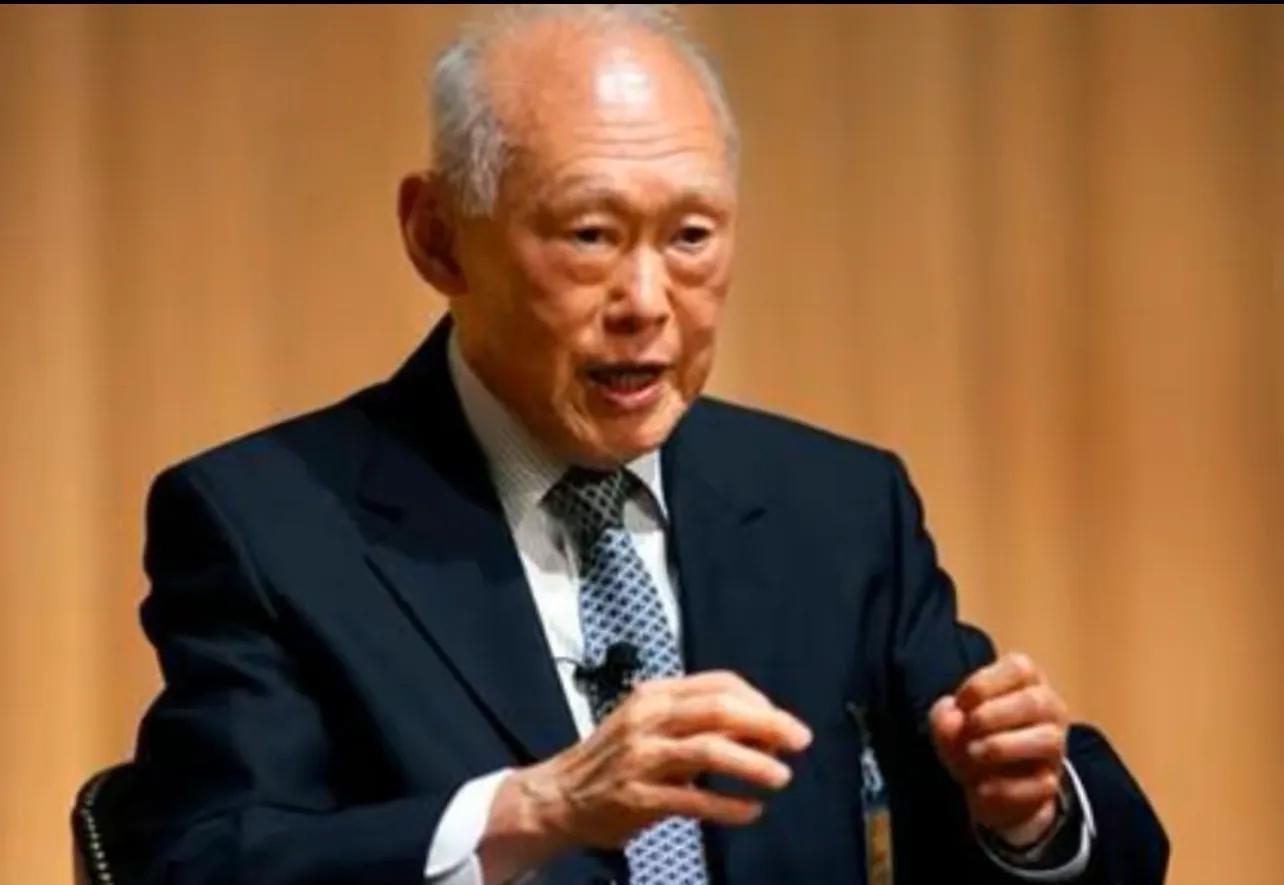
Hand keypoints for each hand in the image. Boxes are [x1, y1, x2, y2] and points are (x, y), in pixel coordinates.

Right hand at [480, 670, 811, 881]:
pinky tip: (750, 811)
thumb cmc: (614, 761)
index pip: (719, 684)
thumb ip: (698, 724)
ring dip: (752, 763)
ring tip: (781, 776)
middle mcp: (647, 719)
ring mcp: (640, 757)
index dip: (759, 701)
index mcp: (654, 695)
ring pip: (709, 751)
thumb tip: (761, 729)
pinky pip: (692, 800)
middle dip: (767, 723)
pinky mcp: (637, 797)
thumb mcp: (651, 726)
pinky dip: (727, 806)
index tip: (783, 722)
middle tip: (799, 740)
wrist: (558, 797)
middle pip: (719, 710)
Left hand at [929, 652, 1068, 847]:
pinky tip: (980, 788)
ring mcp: (1054, 747)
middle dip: (994, 714)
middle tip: (969, 727)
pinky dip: (1005, 787)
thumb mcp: (950, 722)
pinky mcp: (1051, 783)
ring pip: (1047, 740)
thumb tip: (952, 720)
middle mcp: (1048, 710)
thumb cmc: (972, 736)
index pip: (1019, 668)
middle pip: (1035, 702)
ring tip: (973, 753)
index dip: (985, 683)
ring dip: (1002, 747)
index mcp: (1025, 683)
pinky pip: (1040, 784)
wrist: (987, 787)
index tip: (960, 703)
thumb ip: (944, 716)